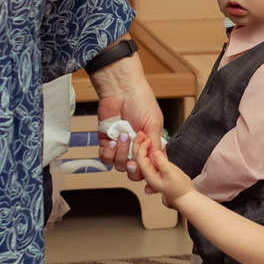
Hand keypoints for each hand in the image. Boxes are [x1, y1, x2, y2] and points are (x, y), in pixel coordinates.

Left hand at [92, 55, 163, 176]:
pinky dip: (108, 153)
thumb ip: (155, 146)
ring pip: (119, 165)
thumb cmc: (141, 101)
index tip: (148, 174)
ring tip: (122, 137)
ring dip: (120, 154)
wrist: (121, 89)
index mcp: (151, 145)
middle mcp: (136, 149)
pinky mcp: (106, 142)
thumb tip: (158, 164)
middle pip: (135, 172)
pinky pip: (105, 157)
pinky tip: (111, 141)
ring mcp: (121, 147)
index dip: (150, 173)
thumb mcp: (154, 124)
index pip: (152, 167)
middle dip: (134, 167)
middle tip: (133, 159)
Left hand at [136, 135, 195, 204]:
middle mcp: (147, 172)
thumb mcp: (171, 173)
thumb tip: (155, 152)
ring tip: (141, 136)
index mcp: (149, 175)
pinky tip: (147, 141)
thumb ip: (162, 162)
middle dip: (137, 144)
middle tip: (142, 133)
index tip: (147, 138)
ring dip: (138, 146)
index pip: (140, 159)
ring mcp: (150, 169)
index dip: (142, 147)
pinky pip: (146, 157)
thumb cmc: (179, 187)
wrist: (184, 194)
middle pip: (136, 157)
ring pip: (139, 156)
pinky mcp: (155, 167)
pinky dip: (145, 148)